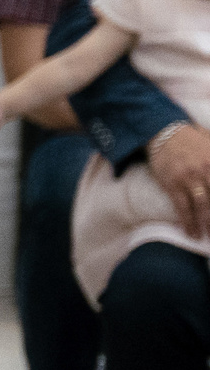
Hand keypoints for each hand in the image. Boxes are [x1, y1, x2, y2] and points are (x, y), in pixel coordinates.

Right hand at [149, 124, 209, 240]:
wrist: (164, 133)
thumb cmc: (192, 139)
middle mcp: (205, 170)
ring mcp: (188, 178)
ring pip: (202, 205)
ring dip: (206, 223)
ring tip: (207, 237)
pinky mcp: (172, 184)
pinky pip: (182, 206)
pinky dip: (187, 221)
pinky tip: (190, 231)